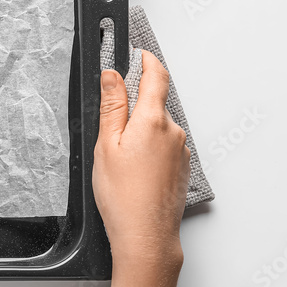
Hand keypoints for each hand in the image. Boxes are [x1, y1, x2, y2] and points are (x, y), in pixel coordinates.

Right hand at [95, 51, 189, 286]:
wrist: (146, 236)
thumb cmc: (122, 195)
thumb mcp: (106, 143)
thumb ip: (111, 105)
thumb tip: (112, 74)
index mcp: (153, 120)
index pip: (156, 76)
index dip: (146, 59)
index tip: (137, 51)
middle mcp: (173, 132)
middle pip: (154, 102)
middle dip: (132, 103)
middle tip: (107, 120)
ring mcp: (180, 151)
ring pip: (157, 125)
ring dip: (139, 128)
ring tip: (115, 153)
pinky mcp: (180, 167)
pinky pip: (163, 144)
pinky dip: (147, 146)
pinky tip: (129, 167)